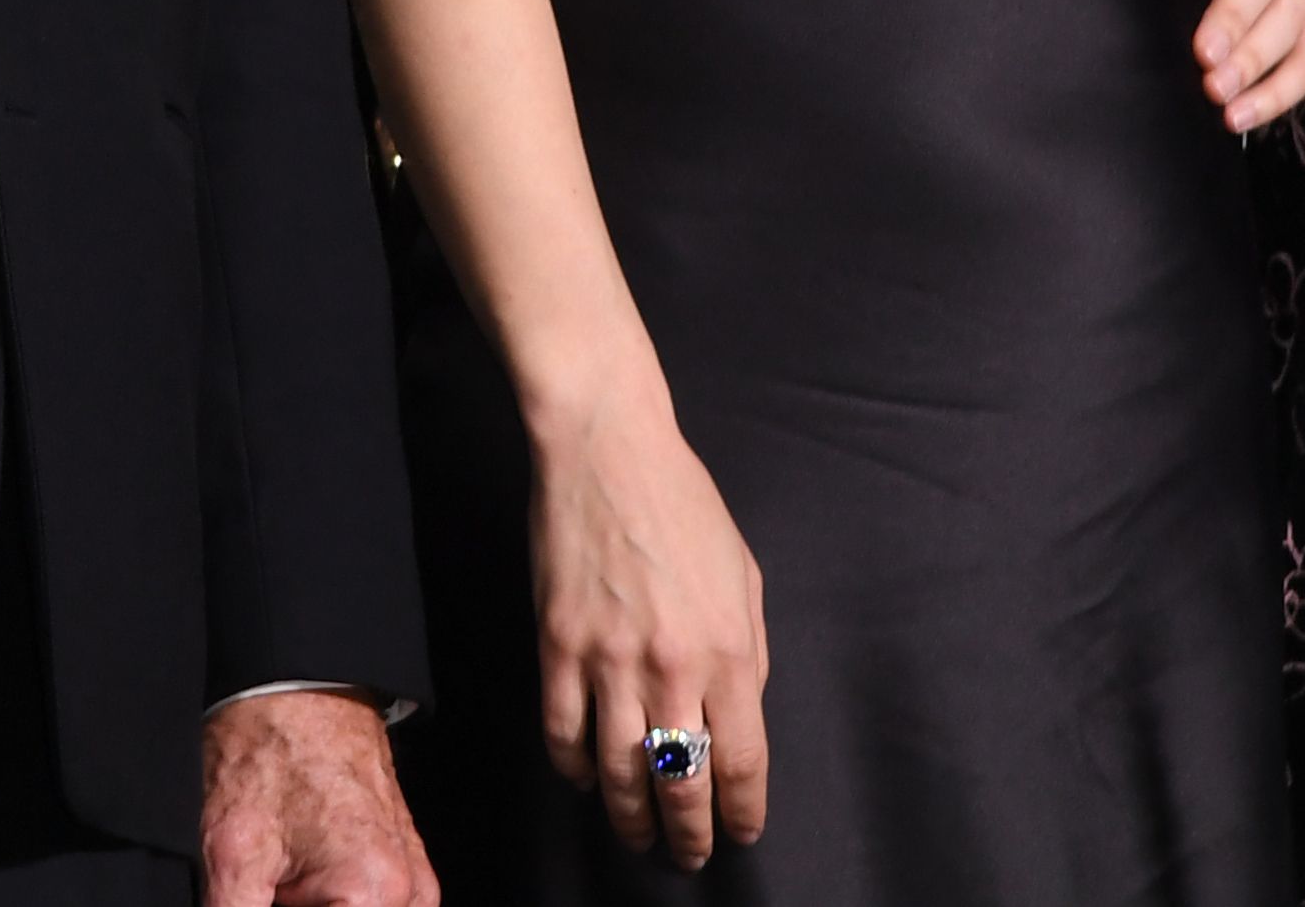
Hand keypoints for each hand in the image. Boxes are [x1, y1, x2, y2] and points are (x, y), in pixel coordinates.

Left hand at [199, 688, 432, 906]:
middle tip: (260, 887)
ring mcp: (414, 888)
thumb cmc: (271, 751)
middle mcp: (410, 896)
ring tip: (274, 882)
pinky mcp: (405, 877)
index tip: (254, 900)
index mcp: (376, 895)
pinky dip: (328, 905)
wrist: (298, 687)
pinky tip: (291, 885)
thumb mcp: (232, 854)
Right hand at [528, 368, 768, 865]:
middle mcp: (672, 667)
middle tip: (688, 854)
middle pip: (682, 782)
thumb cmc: (683, 504)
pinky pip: (563, 731)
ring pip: (619, 771)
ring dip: (631, 817)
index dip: (742, 812)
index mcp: (729, 652)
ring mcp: (609, 659)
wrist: (608, 449)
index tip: (740, 833)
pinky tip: (586, 780)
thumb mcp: (743, 577)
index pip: (741, 763)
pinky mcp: (557, 644)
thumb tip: (736, 713)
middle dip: (688, 833)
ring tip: (637, 835)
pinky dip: (574, 769)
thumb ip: (747, 652)